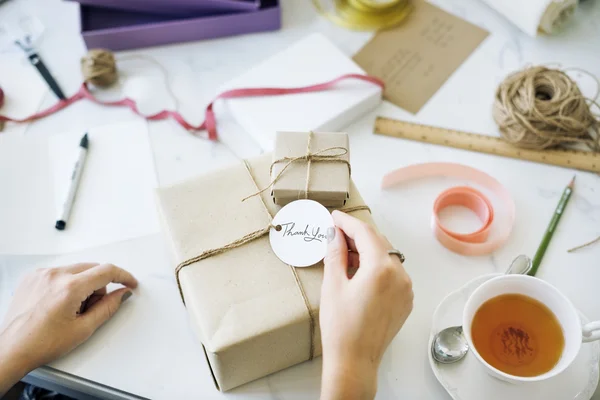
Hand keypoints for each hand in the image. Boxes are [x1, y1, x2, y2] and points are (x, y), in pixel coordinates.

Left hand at [0, 263, 136, 393]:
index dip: (123, 276)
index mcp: (69, 287)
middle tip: (91, 308)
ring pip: (77, 270)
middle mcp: (55, 275)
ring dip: (82, 285)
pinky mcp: (32, 277)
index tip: (130, 283)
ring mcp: (41, 274)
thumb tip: (122, 294)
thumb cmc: (41, 343)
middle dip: (99, 286)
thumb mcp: (83, 329)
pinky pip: (60, 273)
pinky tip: (58, 304)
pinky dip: (66, 284)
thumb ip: (108, 307)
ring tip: (70, 309)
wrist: (11, 350)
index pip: (107, 271)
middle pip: (92, 269)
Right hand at [320, 211, 412, 399]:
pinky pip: (392, 273)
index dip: (347, 222)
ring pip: (386, 257)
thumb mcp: (333, 285)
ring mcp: (406, 289)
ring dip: (367, 251)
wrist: (354, 361)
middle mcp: (400, 275)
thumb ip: (336, 254)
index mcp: (381, 268)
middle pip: (378, 243)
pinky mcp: (405, 300)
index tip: (335, 217)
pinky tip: (359, 271)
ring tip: (344, 253)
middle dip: (357, 235)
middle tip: (336, 233)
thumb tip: (335, 234)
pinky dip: (377, 267)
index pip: (365, 233)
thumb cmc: (341, 328)